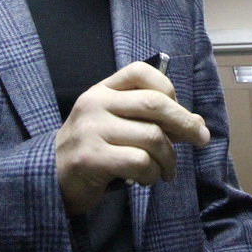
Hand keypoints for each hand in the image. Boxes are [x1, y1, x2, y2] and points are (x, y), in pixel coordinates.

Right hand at [54, 60, 209, 214]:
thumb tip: (197, 123)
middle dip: (185, 123)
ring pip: (151, 137)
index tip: (179, 112)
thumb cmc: (93, 150)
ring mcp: (91, 129)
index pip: (141, 72)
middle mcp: (95, 103)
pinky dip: (152, 174)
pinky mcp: (90, 157)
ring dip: (168, 159)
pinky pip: (139, 162)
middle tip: (201, 139)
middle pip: (154, 103)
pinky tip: (147, 179)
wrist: (49, 178)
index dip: (169, 89)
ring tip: (165, 171)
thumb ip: (150, 119)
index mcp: (102, 90)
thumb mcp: (117, 125)